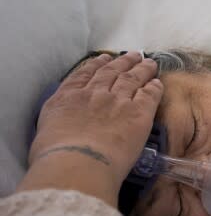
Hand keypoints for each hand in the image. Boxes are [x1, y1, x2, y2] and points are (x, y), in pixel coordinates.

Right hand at [23, 52, 163, 202]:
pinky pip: (149, 95)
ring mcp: (117, 101)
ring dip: (142, 70)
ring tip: (150, 64)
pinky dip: (154, 88)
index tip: (105, 58)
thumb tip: (63, 123)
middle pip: (112, 73)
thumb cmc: (55, 153)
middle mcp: (94, 94)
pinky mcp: (138, 114)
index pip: (85, 74)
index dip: (97, 64)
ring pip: (132, 79)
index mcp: (69, 96)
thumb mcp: (47, 126)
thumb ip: (58, 118)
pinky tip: (158, 84)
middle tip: (134, 55)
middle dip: (124, 62)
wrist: (78, 161)